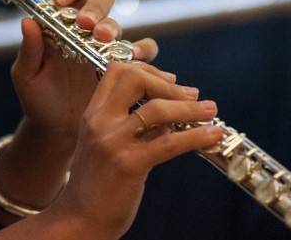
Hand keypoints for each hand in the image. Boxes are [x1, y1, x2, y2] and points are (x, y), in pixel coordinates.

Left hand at [11, 0, 158, 147]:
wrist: (57, 130)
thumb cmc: (38, 98)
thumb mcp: (26, 76)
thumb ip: (29, 49)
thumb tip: (28, 21)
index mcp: (64, 23)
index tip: (61, 1)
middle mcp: (88, 29)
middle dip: (95, 6)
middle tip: (86, 23)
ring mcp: (108, 46)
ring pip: (119, 23)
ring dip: (113, 27)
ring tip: (105, 40)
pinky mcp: (125, 66)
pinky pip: (143, 51)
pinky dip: (143, 50)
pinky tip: (136, 58)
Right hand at [43, 62, 222, 238]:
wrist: (78, 221)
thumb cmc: (97, 184)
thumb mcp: (107, 144)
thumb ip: (134, 125)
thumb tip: (171, 111)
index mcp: (93, 113)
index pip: (118, 70)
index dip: (148, 68)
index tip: (170, 79)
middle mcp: (100, 122)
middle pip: (135, 79)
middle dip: (168, 83)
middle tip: (191, 95)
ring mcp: (113, 142)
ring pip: (157, 108)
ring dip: (190, 108)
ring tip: (210, 111)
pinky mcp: (128, 165)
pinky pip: (169, 143)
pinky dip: (197, 136)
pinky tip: (212, 135)